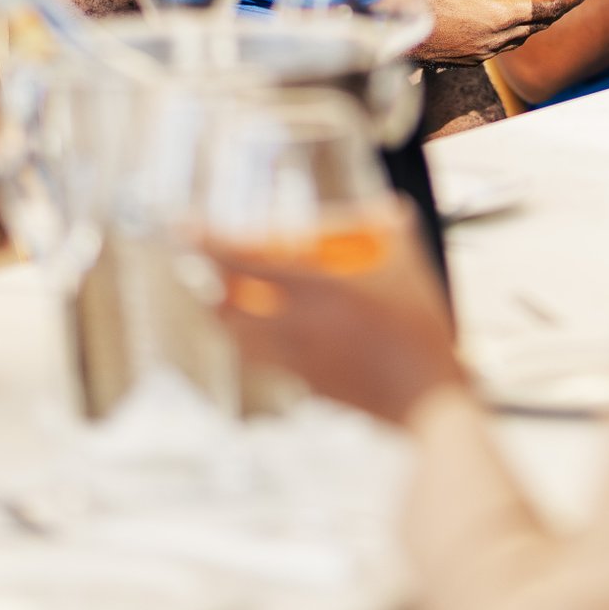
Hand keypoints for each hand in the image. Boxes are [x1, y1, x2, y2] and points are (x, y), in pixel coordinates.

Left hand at [205, 210, 463, 426]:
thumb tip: (382, 208)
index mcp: (315, 291)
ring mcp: (296, 362)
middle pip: (226, 310)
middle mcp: (295, 328)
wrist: (425, 400)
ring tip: (228, 303)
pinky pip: (267, 361)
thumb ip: (390, 228)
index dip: (208, 242)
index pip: (243, 262)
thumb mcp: (410, 267)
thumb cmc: (419, 329)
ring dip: (228, 319)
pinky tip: (274, 335)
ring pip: (239, 342)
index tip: (183, 228)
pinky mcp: (306, 386)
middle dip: (212, 288)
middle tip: (211, 270)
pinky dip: (258, 344)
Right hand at [412, 0, 580, 63]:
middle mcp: (496, 39)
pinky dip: (515, 31)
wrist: (388, 32)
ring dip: (537, 22)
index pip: (547, 7)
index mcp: (498, 15)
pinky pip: (503, 45)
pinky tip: (510, 20)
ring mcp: (483, 52)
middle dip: (558, 9)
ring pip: (522, 37)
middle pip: (539, 24)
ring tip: (547, 5)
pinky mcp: (470, 59)